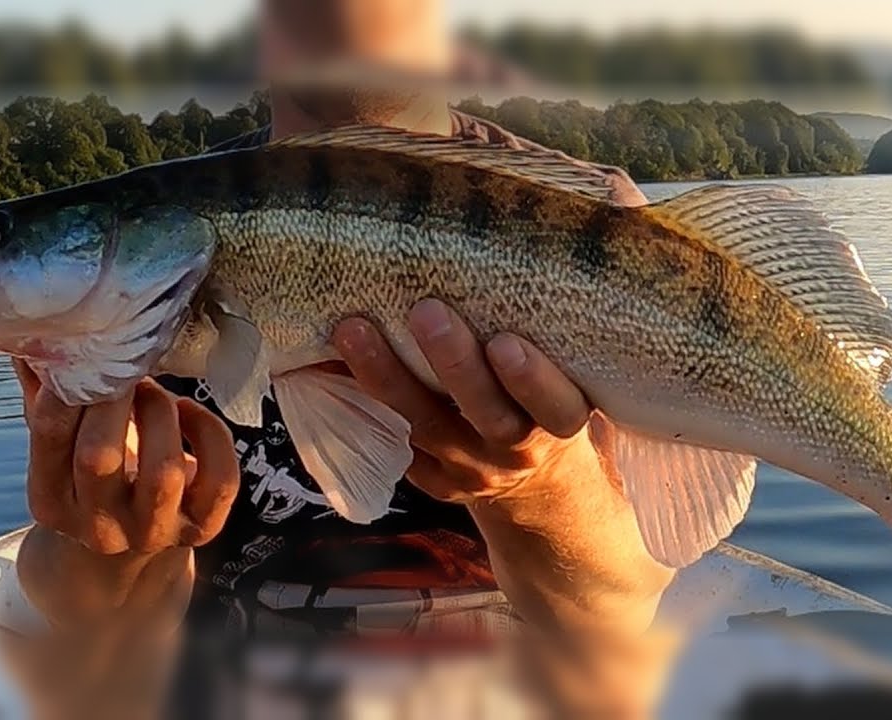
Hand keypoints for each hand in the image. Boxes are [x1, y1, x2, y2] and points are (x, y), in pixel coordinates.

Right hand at [14, 360, 239, 555]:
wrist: (133, 542)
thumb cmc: (95, 476)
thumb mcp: (65, 443)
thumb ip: (45, 395)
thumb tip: (32, 337)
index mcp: (51, 502)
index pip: (49, 436)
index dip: (68, 387)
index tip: (84, 360)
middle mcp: (98, 527)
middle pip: (99, 456)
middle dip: (114, 398)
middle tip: (123, 369)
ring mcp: (153, 531)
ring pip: (163, 471)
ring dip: (159, 413)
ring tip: (154, 391)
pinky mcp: (202, 528)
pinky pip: (218, 479)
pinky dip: (209, 434)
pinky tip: (190, 413)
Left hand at [332, 300, 672, 627]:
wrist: (540, 488)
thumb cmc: (549, 403)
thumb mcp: (570, 382)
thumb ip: (552, 339)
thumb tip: (515, 251)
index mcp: (561, 424)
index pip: (555, 407)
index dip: (532, 380)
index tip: (506, 341)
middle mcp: (516, 451)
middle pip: (485, 414)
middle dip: (454, 365)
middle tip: (426, 312)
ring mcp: (469, 470)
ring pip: (425, 426)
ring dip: (386, 377)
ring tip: (352, 330)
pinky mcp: (432, 481)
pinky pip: (391, 443)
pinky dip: (356, 404)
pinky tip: (321, 367)